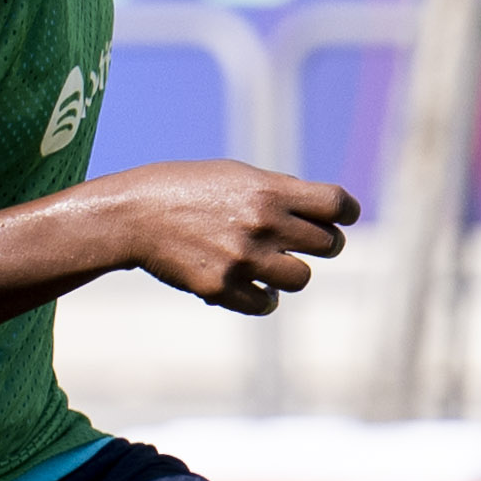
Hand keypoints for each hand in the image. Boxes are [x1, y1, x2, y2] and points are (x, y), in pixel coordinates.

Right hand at [111, 162, 357, 312]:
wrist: (134, 215)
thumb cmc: (187, 189)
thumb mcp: (236, 176)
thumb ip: (279, 192)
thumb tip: (325, 212)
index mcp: (268, 191)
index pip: (336, 204)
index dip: (345, 211)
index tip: (341, 217)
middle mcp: (261, 224)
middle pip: (328, 244)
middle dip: (323, 243)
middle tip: (307, 243)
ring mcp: (242, 259)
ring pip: (301, 279)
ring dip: (293, 273)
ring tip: (276, 265)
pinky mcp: (222, 288)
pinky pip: (266, 304)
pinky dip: (266, 298)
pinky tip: (257, 287)